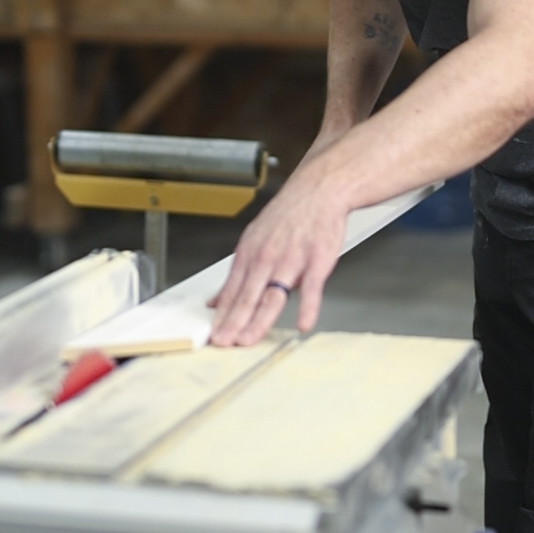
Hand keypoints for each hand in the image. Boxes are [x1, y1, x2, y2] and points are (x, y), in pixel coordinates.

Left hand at [208, 170, 348, 346]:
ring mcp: (292, 259)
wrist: (318, 190)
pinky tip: (303, 323)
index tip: (214, 334)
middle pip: (247, 295)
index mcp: (250, 253)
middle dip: (234, 321)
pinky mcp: (317, 259)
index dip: (222, 314)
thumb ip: (238, 274)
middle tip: (224, 342)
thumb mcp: (254, 239)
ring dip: (259, 320)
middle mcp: (267, 256)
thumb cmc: (289, 215)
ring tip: (249, 339)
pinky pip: (312, 287)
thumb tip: (218, 300)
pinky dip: (308, 307)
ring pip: (272, 294)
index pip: (232, 290)